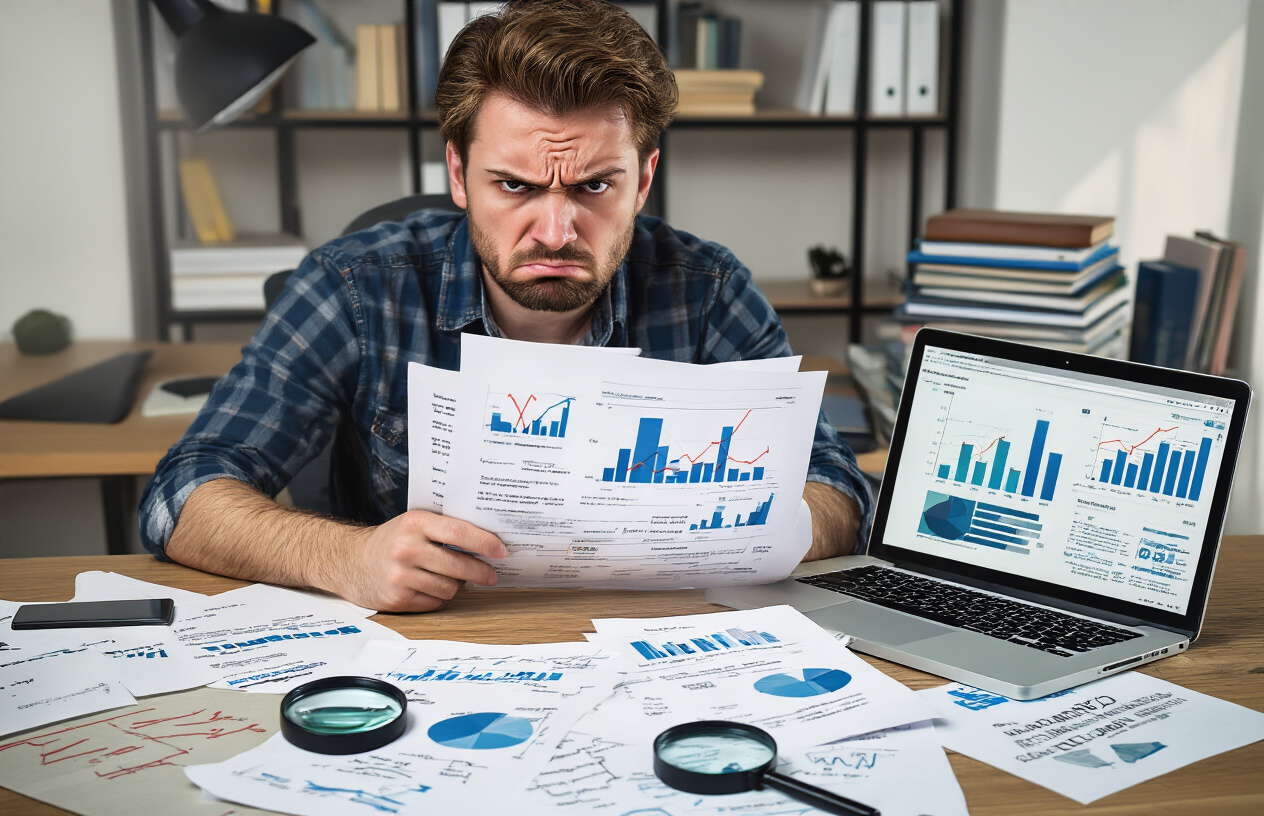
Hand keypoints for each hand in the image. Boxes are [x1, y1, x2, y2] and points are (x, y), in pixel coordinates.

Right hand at [333, 511, 507, 612]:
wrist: (350, 562)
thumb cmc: (391, 541)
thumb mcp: (413, 524)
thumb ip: (443, 528)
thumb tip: (487, 541)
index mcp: (414, 523)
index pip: (458, 533)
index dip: (484, 543)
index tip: (501, 550)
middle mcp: (406, 549)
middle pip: (458, 565)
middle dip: (480, 572)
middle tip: (490, 575)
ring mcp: (400, 576)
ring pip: (449, 588)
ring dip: (456, 586)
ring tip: (450, 578)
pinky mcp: (397, 599)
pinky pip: (434, 602)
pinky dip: (438, 597)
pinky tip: (430, 587)